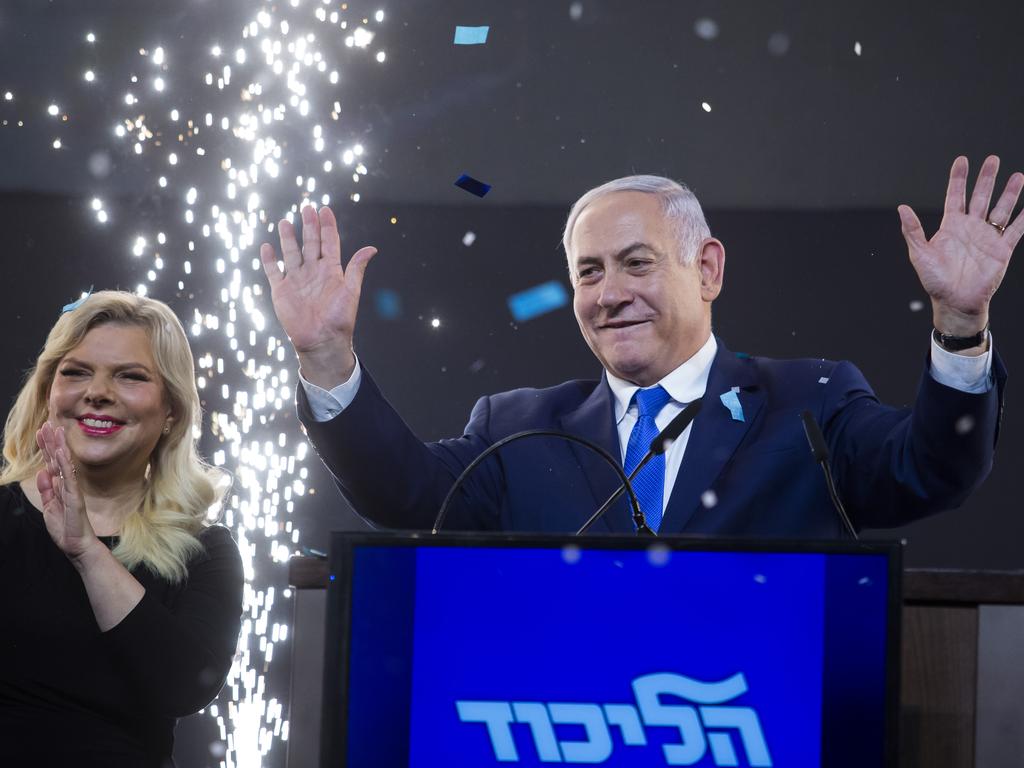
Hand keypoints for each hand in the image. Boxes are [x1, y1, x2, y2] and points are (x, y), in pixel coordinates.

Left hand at [36, 422, 98, 564]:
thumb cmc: (65, 528)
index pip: (51, 462)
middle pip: (57, 459)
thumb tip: (42, 472)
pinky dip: (64, 464)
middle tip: (48, 423)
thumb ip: (46, 490)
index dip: (46, 447)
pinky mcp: (74, 496)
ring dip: (59, 447)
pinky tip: (61, 452)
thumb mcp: (49, 507)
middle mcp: (66, 484)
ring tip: (55, 431)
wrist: (75, 545)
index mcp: (59, 487)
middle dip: (52, 441)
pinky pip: (68, 477)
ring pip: (63, 464)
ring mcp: (71, 489)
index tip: (43, 431)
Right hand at [259, 205, 376, 386]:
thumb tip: (372, 248)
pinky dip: (269, 260)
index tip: (325, 209)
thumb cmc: (339, 319)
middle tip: (307, 208)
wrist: (321, 341)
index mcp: (331, 271)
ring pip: (291, 254)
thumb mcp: (351, 291)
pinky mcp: (282, 291)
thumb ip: (357, 268)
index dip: (327, 226)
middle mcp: (313, 273)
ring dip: (288, 238)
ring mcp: (297, 281)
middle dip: (309, 226)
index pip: (329, 243)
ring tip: (286, 222)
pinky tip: (267, 247)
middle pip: (310, 244)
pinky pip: (274, 272)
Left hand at [898, 155, 1021, 336]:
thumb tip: (901, 208)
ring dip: (1009, 193)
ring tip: (1018, 176)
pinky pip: (1016, 230)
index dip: (959, 178)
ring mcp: (987, 237)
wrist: (955, 302)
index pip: (955, 196)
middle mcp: (970, 228)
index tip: (962, 160)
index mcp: (950, 226)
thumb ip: (913, 231)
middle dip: (987, 178)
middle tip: (993, 159)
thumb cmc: (935, 281)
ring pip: (1001, 209)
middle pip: (980, 197)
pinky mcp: (1002, 249)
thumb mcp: (920, 254)